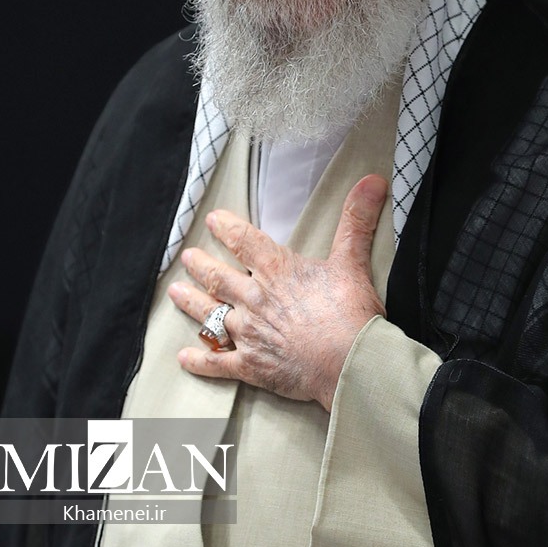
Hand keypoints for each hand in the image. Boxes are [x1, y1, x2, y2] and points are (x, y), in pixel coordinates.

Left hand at [167, 174, 388, 410]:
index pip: (244, 241)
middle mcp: (255, 299)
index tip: (212, 220)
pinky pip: (217, 362)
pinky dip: (199, 360)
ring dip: (191, 302)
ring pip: (210, 315)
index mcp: (277, 271)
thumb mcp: (353, 261)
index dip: (226, 228)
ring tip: (174, 292)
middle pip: (219, 277)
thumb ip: (356, 221)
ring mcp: (249, 334)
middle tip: (186, 258)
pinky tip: (184, 357)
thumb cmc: (350, 313)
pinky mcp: (251, 366)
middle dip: (200, 265)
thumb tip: (373, 181)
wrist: (349, 362)